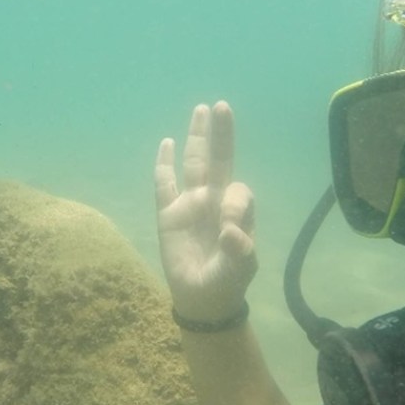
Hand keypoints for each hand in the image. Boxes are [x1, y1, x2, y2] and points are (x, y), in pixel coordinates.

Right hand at [155, 101, 257, 322]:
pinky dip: (164, 164)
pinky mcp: (168, 214)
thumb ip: (240, 249)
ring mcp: (191, 203)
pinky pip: (164, 185)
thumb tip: (231, 231)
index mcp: (236, 210)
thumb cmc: (227, 280)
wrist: (202, 298)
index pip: (237, 191)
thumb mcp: (240, 267)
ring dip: (197, 138)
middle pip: (218, 160)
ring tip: (202, 110)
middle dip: (221, 135)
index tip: (228, 230)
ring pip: (193, 164)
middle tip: (221, 106)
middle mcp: (214, 199)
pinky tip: (167, 143)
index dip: (234, 203)